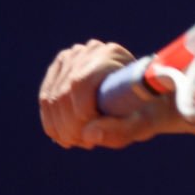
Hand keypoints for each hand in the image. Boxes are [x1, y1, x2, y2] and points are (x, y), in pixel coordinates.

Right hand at [38, 40, 175, 148]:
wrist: (145, 100)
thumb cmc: (148, 111)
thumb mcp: (144, 125)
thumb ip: (122, 131)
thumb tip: (88, 135)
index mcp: (112, 55)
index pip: (80, 82)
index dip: (79, 115)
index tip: (90, 139)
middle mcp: (89, 51)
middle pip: (63, 92)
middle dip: (69, 126)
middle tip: (85, 144)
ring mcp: (71, 58)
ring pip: (51, 98)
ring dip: (60, 128)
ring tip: (79, 141)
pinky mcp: (59, 70)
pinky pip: (46, 99)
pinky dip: (52, 123)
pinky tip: (66, 138)